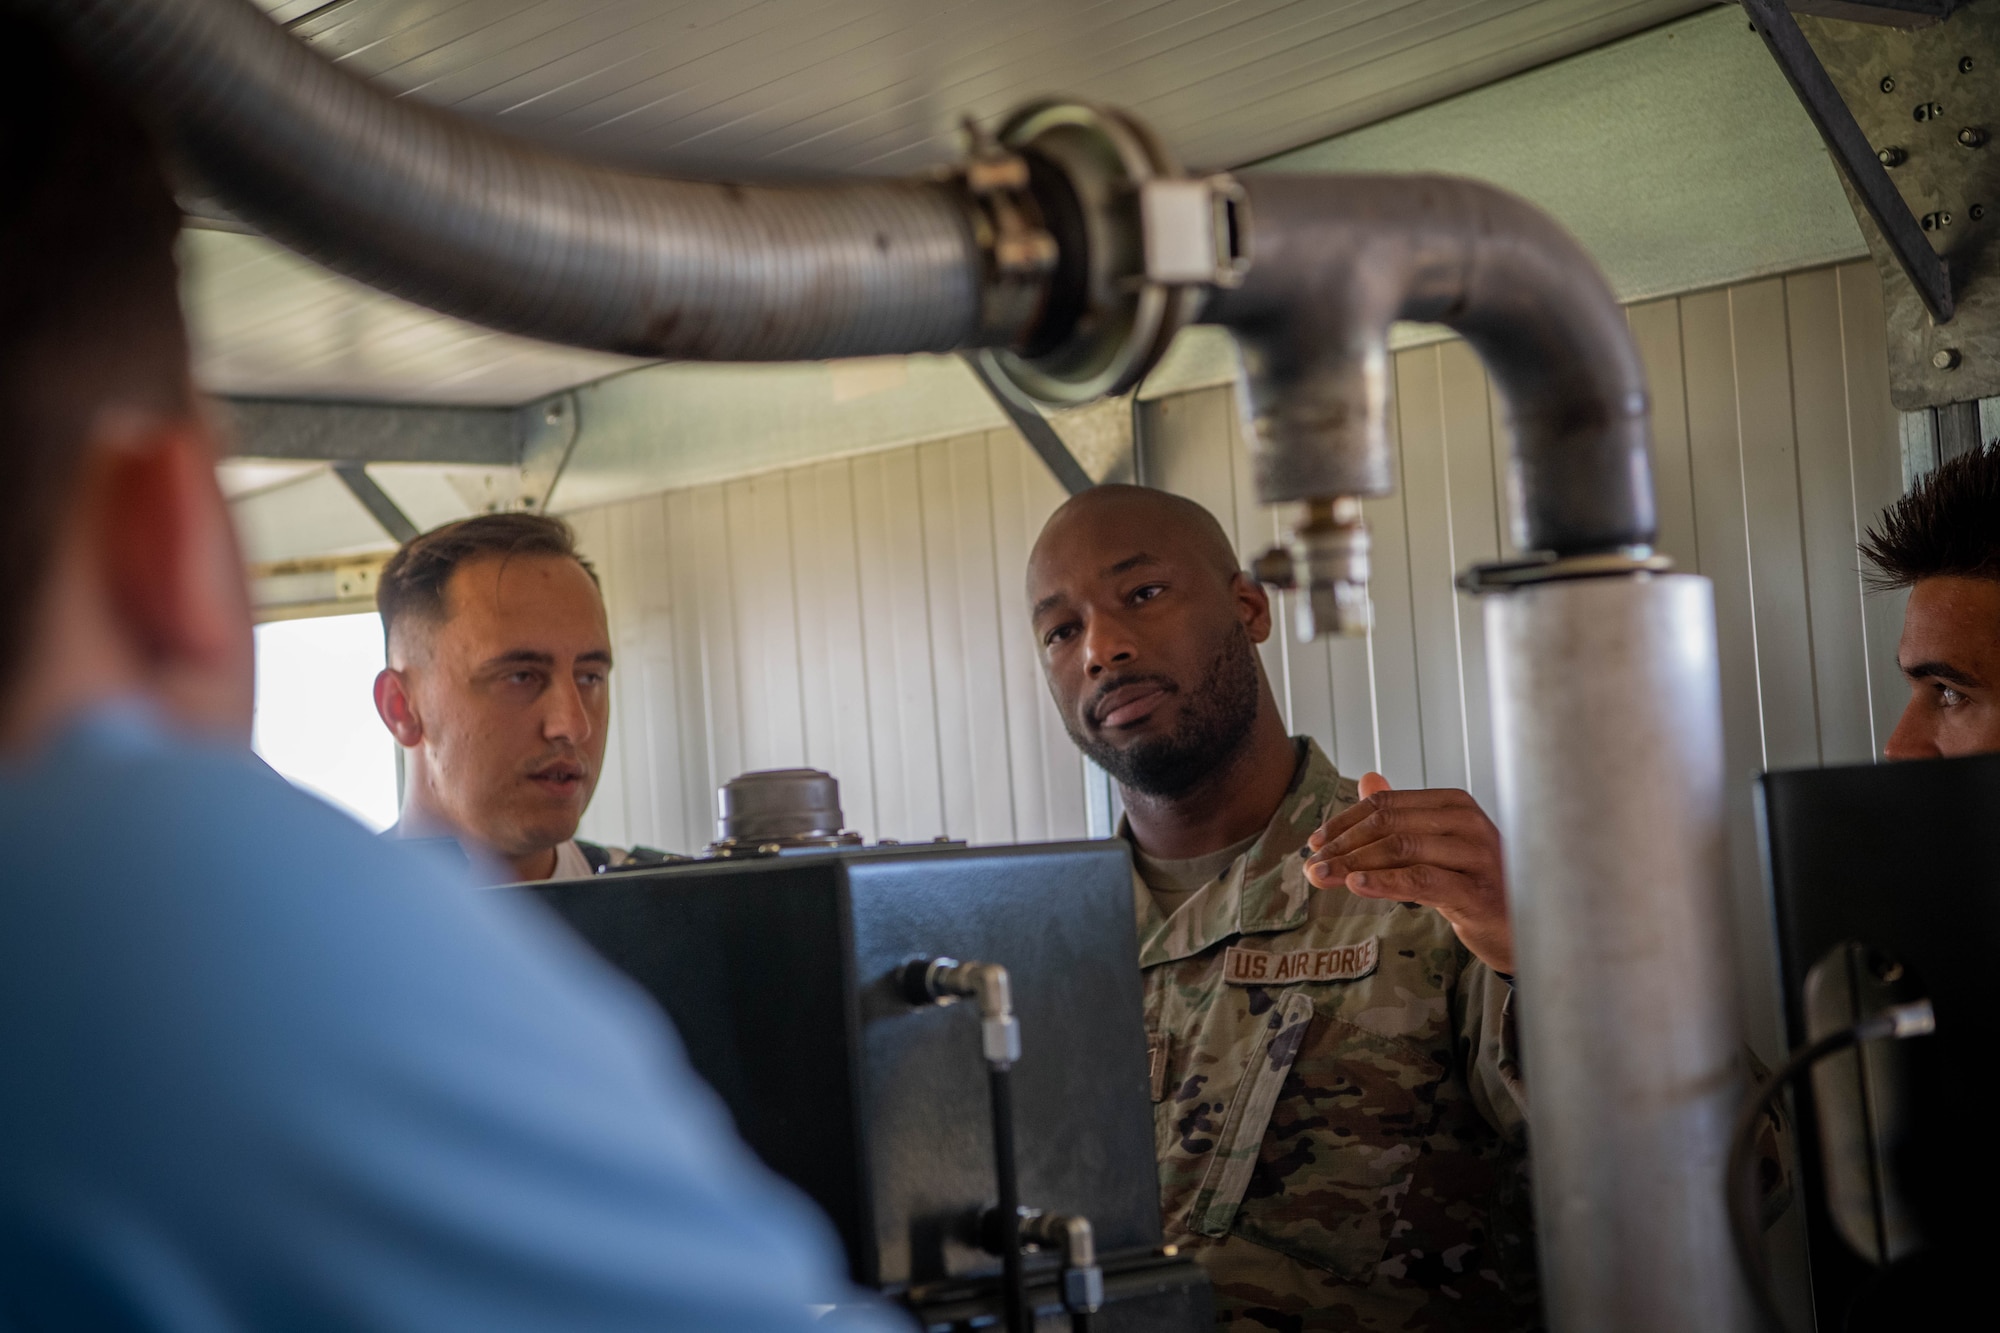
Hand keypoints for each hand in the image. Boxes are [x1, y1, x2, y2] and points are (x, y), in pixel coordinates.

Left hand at [1304, 773, 1514, 974]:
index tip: (1314, 842)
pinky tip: (1356, 885)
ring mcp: (1478, 857)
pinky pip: (1422, 881)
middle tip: (1310, 865)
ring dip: (1353, 864)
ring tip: (1322, 877)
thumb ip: (1403, 814)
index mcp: (1455, 805)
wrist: (1524, 929)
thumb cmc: (1476, 884)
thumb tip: (1368, 779)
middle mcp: (1469, 823)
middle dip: (1342, 845)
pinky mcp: (1479, 893)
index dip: (1344, 822)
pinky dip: (1384, 881)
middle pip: (1389, 824)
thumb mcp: (1438, 845)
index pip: (1386, 804)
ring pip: (1401, 849)